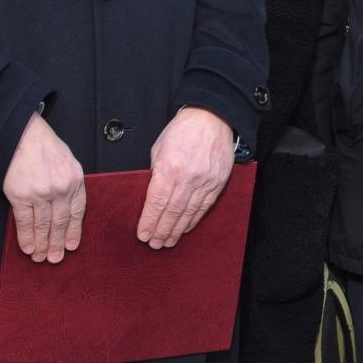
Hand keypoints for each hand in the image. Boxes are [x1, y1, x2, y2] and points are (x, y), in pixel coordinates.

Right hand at [3, 113, 86, 262]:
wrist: (24, 135)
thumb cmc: (46, 147)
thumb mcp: (68, 162)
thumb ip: (71, 183)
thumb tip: (69, 207)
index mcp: (76, 180)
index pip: (78, 212)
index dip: (74, 231)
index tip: (71, 246)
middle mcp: (61, 189)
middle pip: (61, 222)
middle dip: (58, 243)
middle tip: (55, 259)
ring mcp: (41, 193)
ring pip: (43, 225)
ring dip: (42, 244)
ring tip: (41, 257)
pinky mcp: (21, 195)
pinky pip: (25, 221)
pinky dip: (26, 237)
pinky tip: (28, 248)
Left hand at [139, 107, 234, 248]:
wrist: (211, 118)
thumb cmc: (182, 131)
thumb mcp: (159, 150)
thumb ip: (156, 174)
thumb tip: (153, 197)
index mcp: (169, 168)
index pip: (157, 202)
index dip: (149, 222)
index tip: (143, 235)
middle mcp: (188, 177)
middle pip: (173, 212)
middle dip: (162, 231)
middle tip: (155, 244)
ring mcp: (206, 180)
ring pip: (190, 212)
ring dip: (177, 230)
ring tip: (168, 242)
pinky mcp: (218, 182)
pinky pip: (205, 206)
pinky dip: (194, 219)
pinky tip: (186, 228)